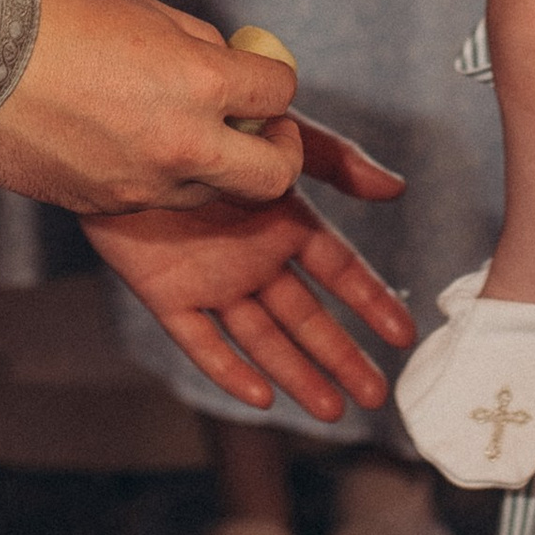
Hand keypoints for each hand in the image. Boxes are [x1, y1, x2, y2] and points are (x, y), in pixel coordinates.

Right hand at [0, 0, 307, 213]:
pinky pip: (157, 199)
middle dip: (280, 156)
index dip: (275, 83)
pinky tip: (126, 142)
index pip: (281, 93)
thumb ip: (203, 48)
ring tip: (178, 131)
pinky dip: (158, 178)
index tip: (261, 80)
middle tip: (263, 136)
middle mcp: (185, 143)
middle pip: (274, 178)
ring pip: (213, 194)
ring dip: (213, 168)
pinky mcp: (110, 207)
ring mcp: (147, 184)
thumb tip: (234, 68)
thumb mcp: (150, 15)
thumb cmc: (59, 25)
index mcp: (202, 82)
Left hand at [86, 117, 416, 419]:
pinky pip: (200, 340)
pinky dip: (227, 369)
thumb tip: (394, 188)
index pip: (339, 271)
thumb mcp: (279, 134)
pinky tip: (260, 396)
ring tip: (331, 410)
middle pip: (307, 317)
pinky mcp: (168, 294)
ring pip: (262, 338)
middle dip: (342, 356)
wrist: (129, 125)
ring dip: (297, 373)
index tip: (405, 335)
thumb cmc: (210, 124)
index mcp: (284, 223)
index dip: (372, 302)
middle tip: (375, 393)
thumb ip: (336, 161)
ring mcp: (213, 280)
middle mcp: (254, 259)